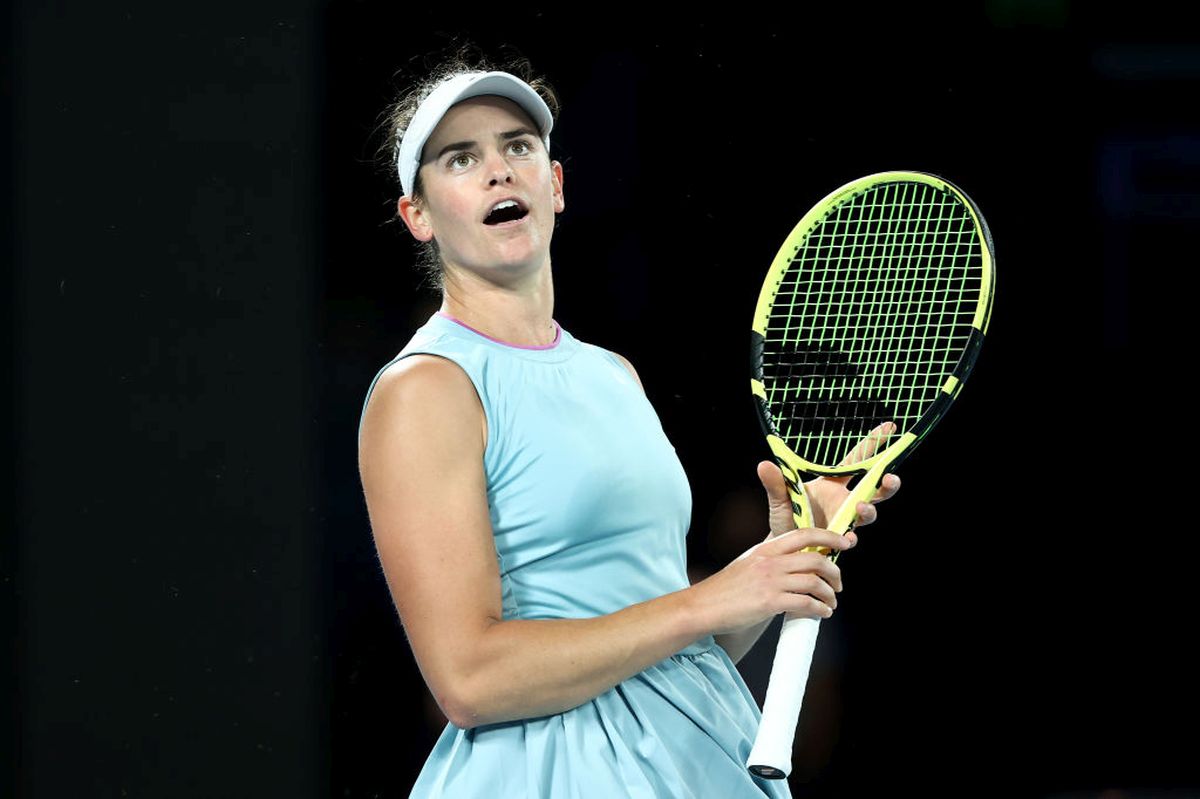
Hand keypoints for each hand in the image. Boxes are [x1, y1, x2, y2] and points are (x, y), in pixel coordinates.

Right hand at [690, 528, 853, 635]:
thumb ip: (771, 561)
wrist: (703, 606)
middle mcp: (770, 562)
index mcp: (765, 549)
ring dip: (829, 594)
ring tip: (830, 603)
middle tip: (838, 584)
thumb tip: (797, 566)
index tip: (844, 543)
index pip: (804, 534)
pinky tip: (822, 613)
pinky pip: (806, 603)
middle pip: (815, 560)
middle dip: (834, 572)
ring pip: (814, 582)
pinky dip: (820, 609)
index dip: (829, 537)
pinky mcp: (770, 602)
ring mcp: (770, 582)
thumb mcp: (748, 564)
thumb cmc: (725, 590)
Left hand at [759, 421, 901, 549]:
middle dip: (888, 484)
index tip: (889, 427)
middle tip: (891, 478)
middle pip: (876, 489)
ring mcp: (845, 520)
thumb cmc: (784, 518)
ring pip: (869, 513)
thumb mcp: (779, 499)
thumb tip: (764, 465)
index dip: (872, 444)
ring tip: (860, 507)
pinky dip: (851, 537)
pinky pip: (851, 538)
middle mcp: (844, 500)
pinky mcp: (839, 539)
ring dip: (870, 510)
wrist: (783, 547)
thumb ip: (775, 483)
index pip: (856, 461)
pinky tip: (848, 537)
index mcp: (832, 484)